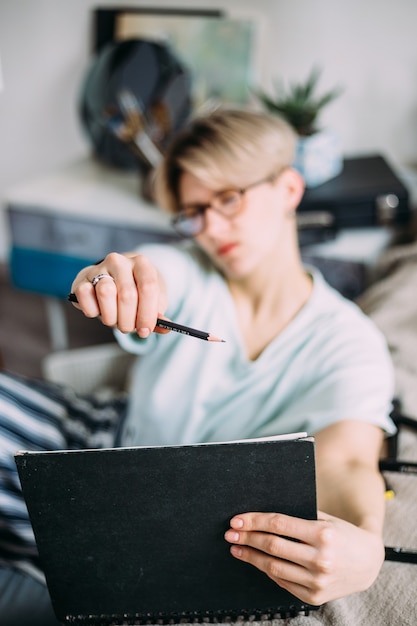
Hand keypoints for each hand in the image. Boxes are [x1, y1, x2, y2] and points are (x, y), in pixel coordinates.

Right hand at [70, 253, 167, 337]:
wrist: (115, 281)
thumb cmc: (137, 294)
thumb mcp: (152, 302)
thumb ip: (157, 315)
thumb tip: (165, 328)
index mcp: (142, 264)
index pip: (148, 287)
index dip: (147, 313)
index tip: (146, 330)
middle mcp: (119, 262)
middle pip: (127, 295)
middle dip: (129, 320)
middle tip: (129, 328)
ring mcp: (99, 268)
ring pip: (105, 293)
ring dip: (111, 317)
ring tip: (114, 320)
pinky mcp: (82, 279)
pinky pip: (85, 296)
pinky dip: (92, 311)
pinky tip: (99, 311)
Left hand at [224, 510, 384, 605]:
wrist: (368, 562)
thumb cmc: (342, 533)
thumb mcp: (325, 519)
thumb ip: (298, 516)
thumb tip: (261, 515)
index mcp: (322, 533)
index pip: (279, 524)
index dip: (254, 521)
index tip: (237, 520)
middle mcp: (320, 558)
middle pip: (273, 546)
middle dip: (247, 539)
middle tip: (230, 534)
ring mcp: (318, 581)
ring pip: (274, 567)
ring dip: (251, 557)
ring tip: (237, 549)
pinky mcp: (314, 597)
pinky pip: (283, 582)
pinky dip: (267, 571)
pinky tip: (257, 562)